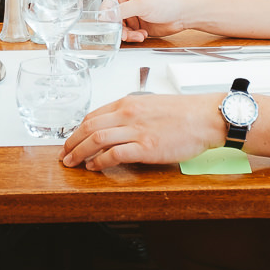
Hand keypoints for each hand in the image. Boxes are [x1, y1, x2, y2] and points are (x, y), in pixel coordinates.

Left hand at [61, 92, 223, 170]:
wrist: (206, 117)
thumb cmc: (184, 112)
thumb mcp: (151, 104)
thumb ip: (132, 113)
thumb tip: (116, 125)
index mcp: (128, 102)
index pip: (93, 115)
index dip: (77, 130)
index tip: (70, 140)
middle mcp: (128, 114)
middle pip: (89, 127)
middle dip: (72, 142)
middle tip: (64, 155)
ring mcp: (137, 130)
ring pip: (97, 139)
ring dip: (80, 152)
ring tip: (72, 163)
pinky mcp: (146, 147)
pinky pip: (115, 154)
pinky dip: (100, 161)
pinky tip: (94, 167)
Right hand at [105, 0, 184, 41]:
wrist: (182, 14)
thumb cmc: (167, 1)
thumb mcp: (141, 4)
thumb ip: (122, 10)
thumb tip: (106, 16)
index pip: (107, 4)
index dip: (106, 17)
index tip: (109, 26)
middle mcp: (126, 2)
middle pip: (112, 19)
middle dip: (119, 28)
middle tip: (125, 34)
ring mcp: (131, 14)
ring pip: (120, 29)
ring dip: (128, 34)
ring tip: (138, 34)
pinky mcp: (137, 25)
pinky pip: (128, 34)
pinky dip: (134, 37)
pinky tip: (143, 34)